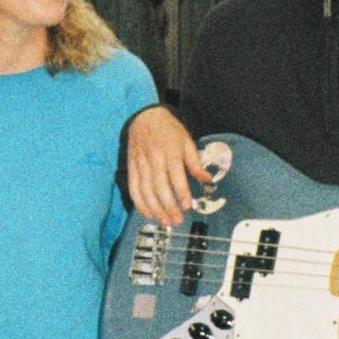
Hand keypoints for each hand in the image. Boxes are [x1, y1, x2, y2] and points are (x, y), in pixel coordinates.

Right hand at [125, 105, 209, 226]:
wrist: (145, 116)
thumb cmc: (168, 129)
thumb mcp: (186, 141)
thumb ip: (195, 162)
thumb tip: (207, 179)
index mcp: (170, 151)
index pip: (176, 175)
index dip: (181, 192)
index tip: (187, 205)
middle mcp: (154, 158)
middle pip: (159, 187)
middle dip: (168, 206)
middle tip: (177, 220)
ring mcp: (140, 164)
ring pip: (145, 191)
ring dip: (154, 209)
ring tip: (164, 221)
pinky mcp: (131, 168)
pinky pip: (134, 188)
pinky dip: (139, 203)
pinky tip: (147, 213)